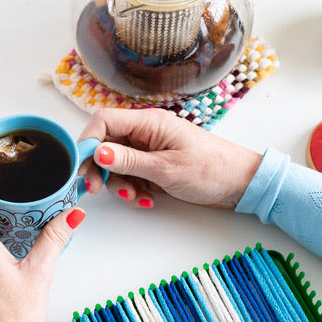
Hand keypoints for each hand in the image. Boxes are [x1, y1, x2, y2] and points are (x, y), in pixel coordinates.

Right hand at [78, 108, 261, 208]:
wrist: (239, 184)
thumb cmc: (211, 170)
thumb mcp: (166, 168)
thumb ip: (129, 161)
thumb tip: (99, 152)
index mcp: (149, 122)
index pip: (103, 121)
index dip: (88, 142)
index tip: (82, 167)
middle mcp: (146, 132)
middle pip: (106, 144)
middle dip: (101, 169)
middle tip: (98, 190)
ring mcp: (150, 150)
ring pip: (117, 164)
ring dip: (120, 184)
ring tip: (136, 198)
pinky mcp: (155, 166)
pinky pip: (132, 176)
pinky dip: (133, 190)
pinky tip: (146, 200)